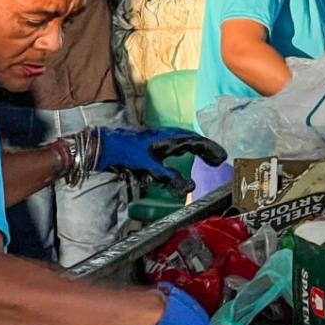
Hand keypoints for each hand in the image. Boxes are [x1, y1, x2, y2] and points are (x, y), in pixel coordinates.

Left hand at [94, 128, 225, 194]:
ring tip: (209, 160)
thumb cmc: (124, 152)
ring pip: (184, 143)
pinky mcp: (152, 145)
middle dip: (206, 150)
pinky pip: (175, 147)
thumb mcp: (148, 165)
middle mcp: (166, 136)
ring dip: (197, 150)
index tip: (222, 158)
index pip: (195, 141)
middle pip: (192, 141)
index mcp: (168, 137)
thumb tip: (190, 187)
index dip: (210, 149)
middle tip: (218, 161)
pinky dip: (185, 152)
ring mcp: (158, 140)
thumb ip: (169, 176)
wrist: (103, 145)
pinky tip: (184, 158)